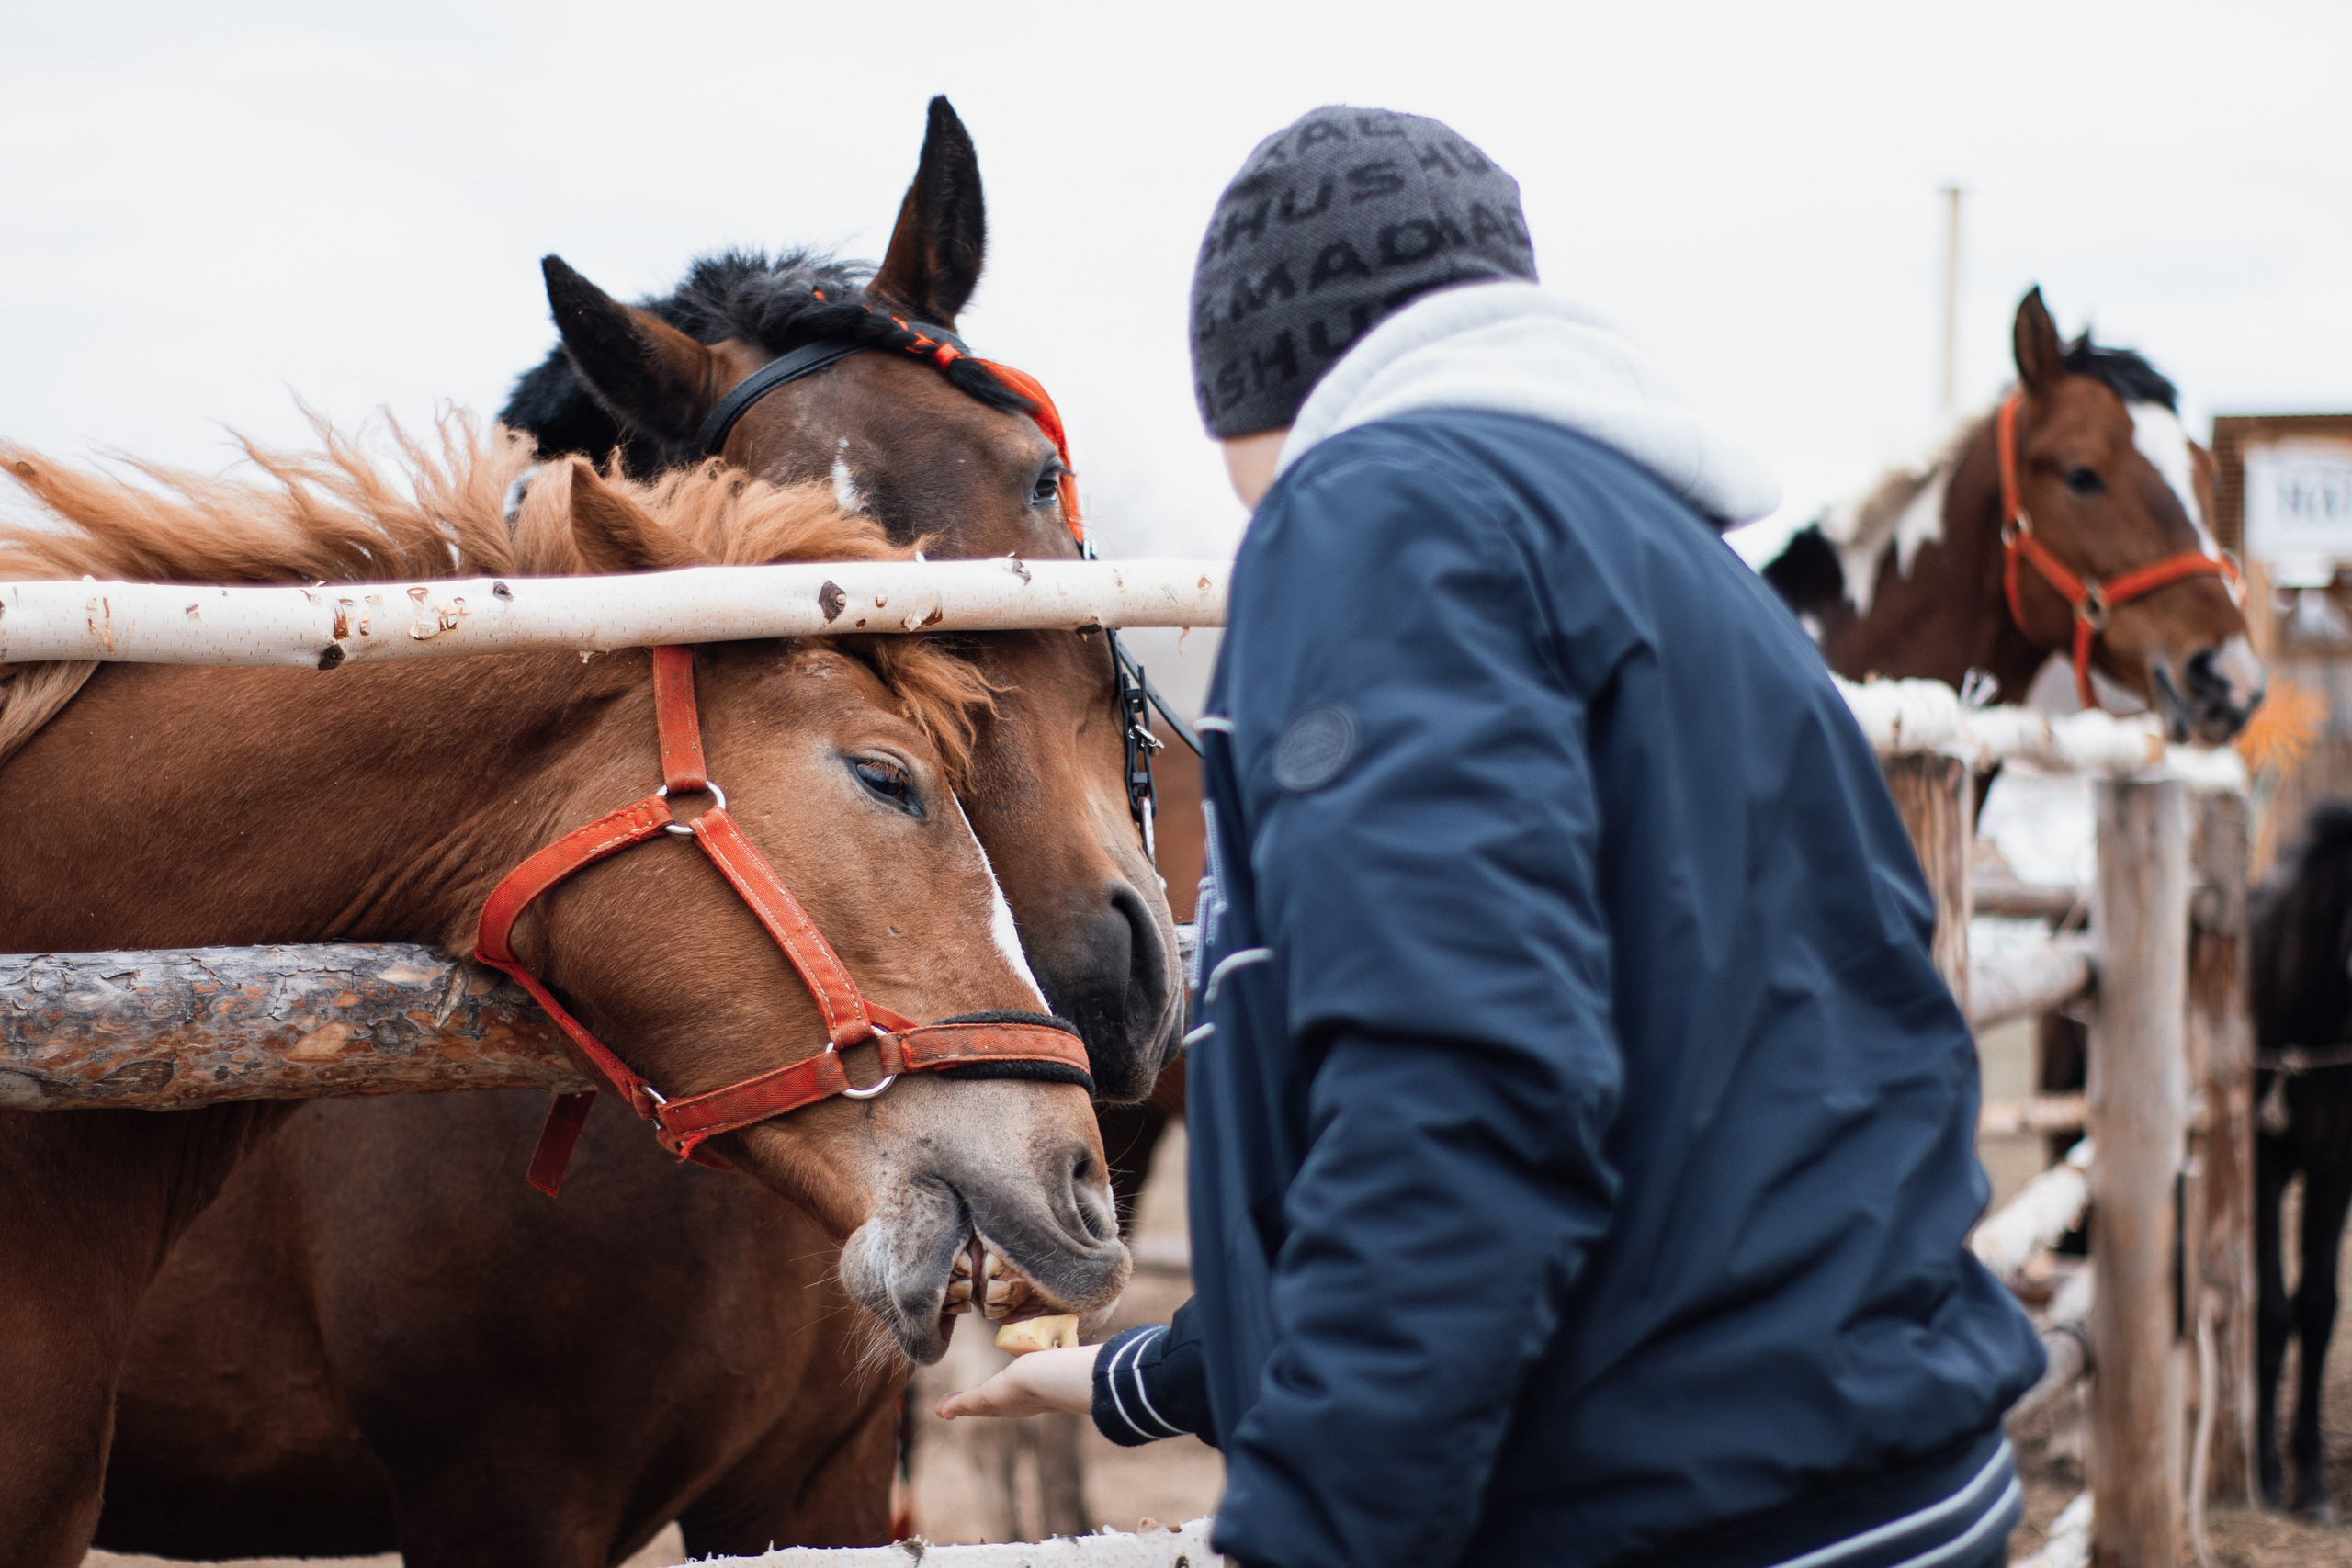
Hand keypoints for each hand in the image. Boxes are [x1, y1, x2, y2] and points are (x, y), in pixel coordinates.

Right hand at [935, 1342, 1100, 1420]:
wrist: (1049, 1381)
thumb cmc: (1059, 1368)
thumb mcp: (1066, 1358)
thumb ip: (1081, 1360)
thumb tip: (1107, 1358)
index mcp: (1031, 1395)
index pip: (1015, 1399)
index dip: (1004, 1399)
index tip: (996, 1398)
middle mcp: (1016, 1404)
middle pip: (992, 1406)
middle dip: (978, 1406)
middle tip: (961, 1408)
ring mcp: (1000, 1405)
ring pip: (975, 1406)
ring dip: (960, 1407)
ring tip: (946, 1410)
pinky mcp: (985, 1401)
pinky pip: (964, 1404)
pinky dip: (952, 1406)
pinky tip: (940, 1410)